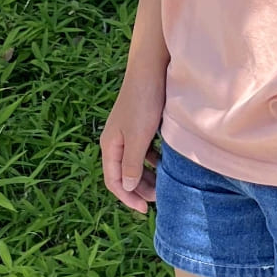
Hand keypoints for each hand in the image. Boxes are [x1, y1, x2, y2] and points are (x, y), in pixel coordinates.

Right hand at [100, 66, 166, 213]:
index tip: (146, 209)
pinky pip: (144, 148)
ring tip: (164, 183)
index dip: (128, 198)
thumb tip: (128, 187)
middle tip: (159, 198)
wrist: (150, 67)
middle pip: (125, 173)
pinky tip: (165, 161)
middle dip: (140, 188)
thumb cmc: (143, 102)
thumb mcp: (138, 137)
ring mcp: (127, 130)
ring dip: (147, 174)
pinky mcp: (139, 122)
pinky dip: (153, 158)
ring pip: (136, 161)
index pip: (114, 181)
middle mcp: (115, 140)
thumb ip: (132, 164)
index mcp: (110, 145)